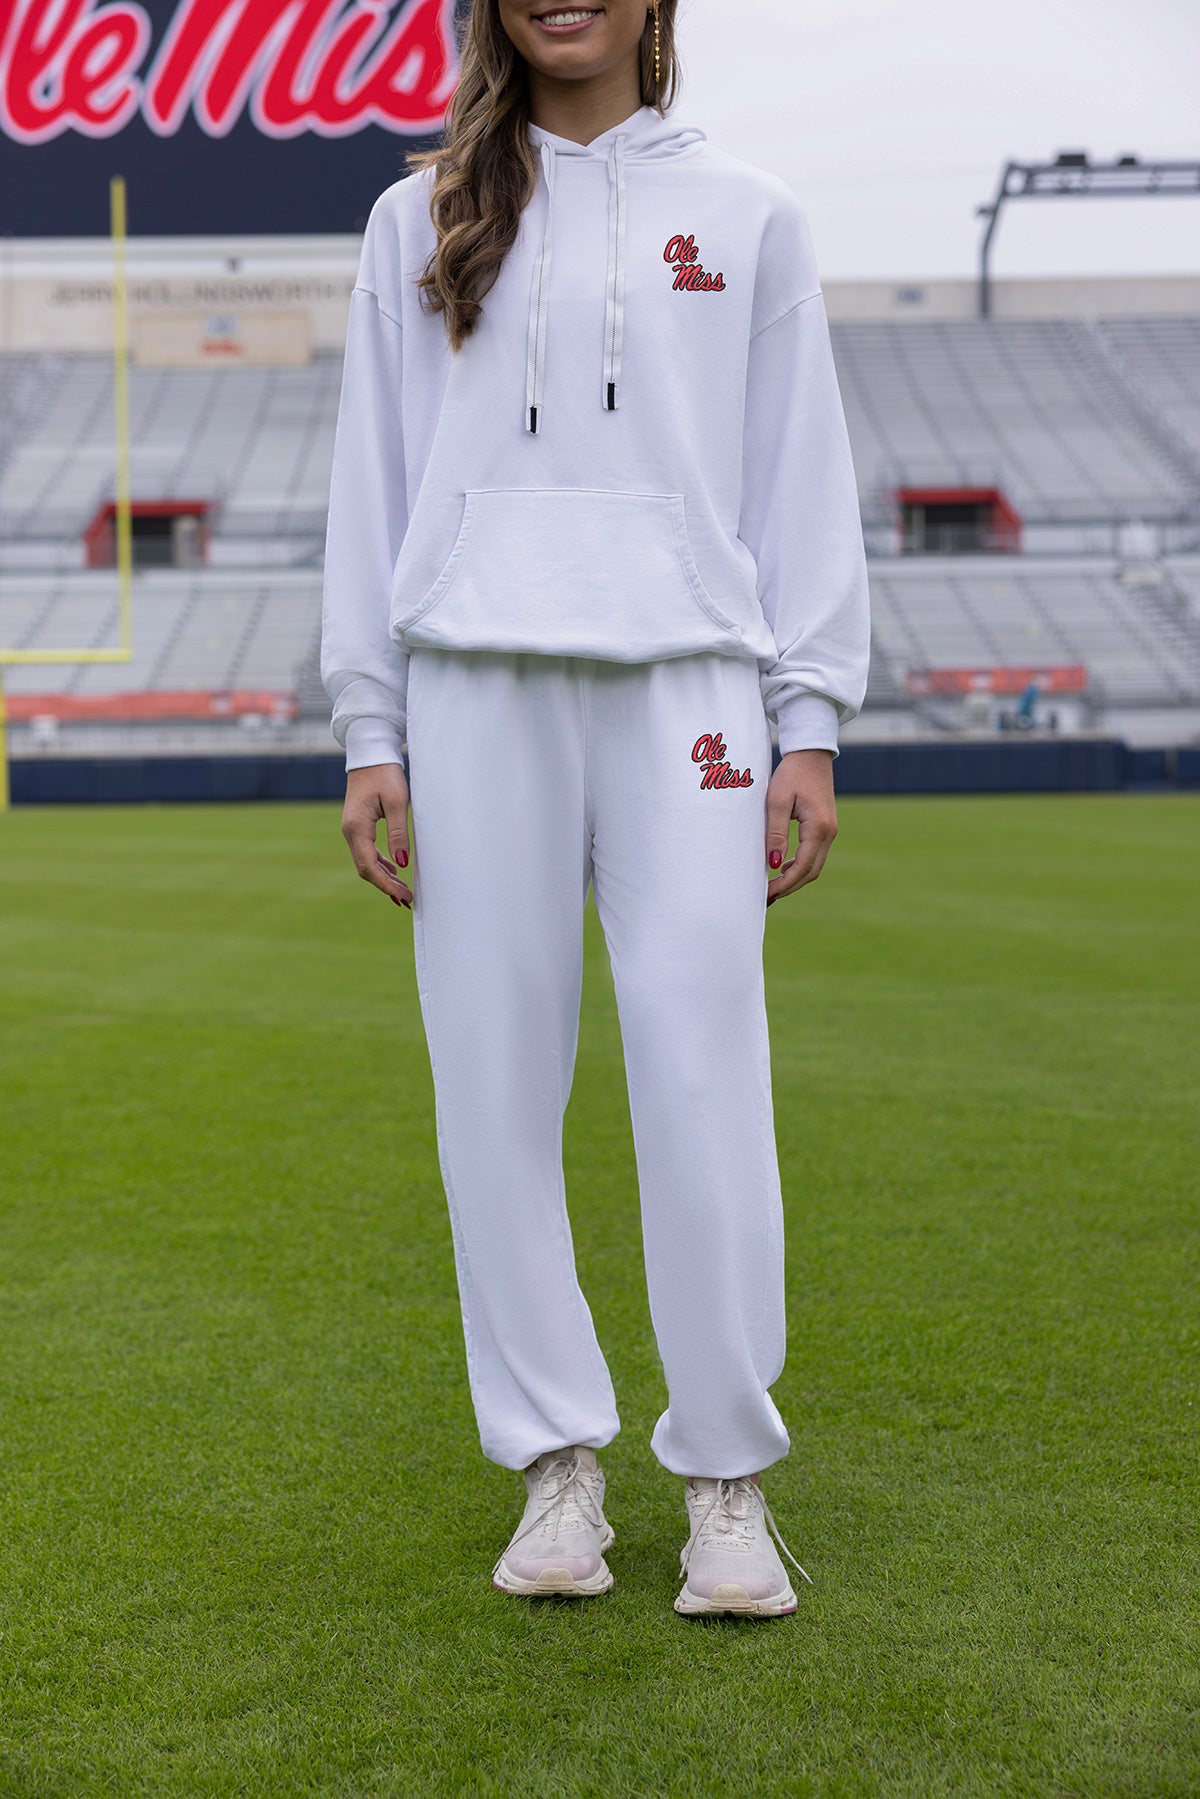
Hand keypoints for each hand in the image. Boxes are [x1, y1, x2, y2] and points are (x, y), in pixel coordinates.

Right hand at [341, 762, 412, 909]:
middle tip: (407, 899)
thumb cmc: (385, 774)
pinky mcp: (358, 825)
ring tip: (404, 890)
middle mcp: (350, 831)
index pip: (369, 866)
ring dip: (384, 877)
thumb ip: (399, 833)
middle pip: (365, 868)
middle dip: (386, 886)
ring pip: (366, 861)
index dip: (386, 885)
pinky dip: (380, 864)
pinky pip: (367, 851)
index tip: (403, 897)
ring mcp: (352, 829)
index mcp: (357, 827)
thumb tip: (402, 864)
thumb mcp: (397, 802)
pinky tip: (394, 870)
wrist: (370, 754)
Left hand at [764, 749, 836, 905]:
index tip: (766, 893)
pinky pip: (814, 855)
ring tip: (772, 887)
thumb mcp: (777, 801)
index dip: (785, 884)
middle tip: (766, 897)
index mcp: (818, 827)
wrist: (811, 755)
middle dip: (789, 887)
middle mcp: (829, 832)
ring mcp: (830, 831)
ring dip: (795, 878)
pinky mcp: (825, 828)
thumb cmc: (791, 774)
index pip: (802, 866)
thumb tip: (774, 864)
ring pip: (814, 866)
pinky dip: (799, 866)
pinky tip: (782, 868)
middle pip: (811, 872)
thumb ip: (776, 833)